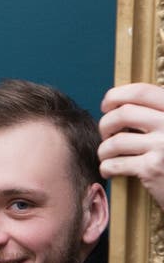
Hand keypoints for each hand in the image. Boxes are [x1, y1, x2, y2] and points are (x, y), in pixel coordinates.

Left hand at [98, 82, 163, 207]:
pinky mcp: (152, 168)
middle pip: (123, 114)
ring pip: (116, 141)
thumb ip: (155, 114)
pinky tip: (108, 171)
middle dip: (105, 125)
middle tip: (105, 135)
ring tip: (106, 156)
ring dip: (103, 150)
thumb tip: (117, 104)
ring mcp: (162, 146)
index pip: (141, 91)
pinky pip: (116, 163)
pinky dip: (106, 168)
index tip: (106, 106)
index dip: (116, 96)